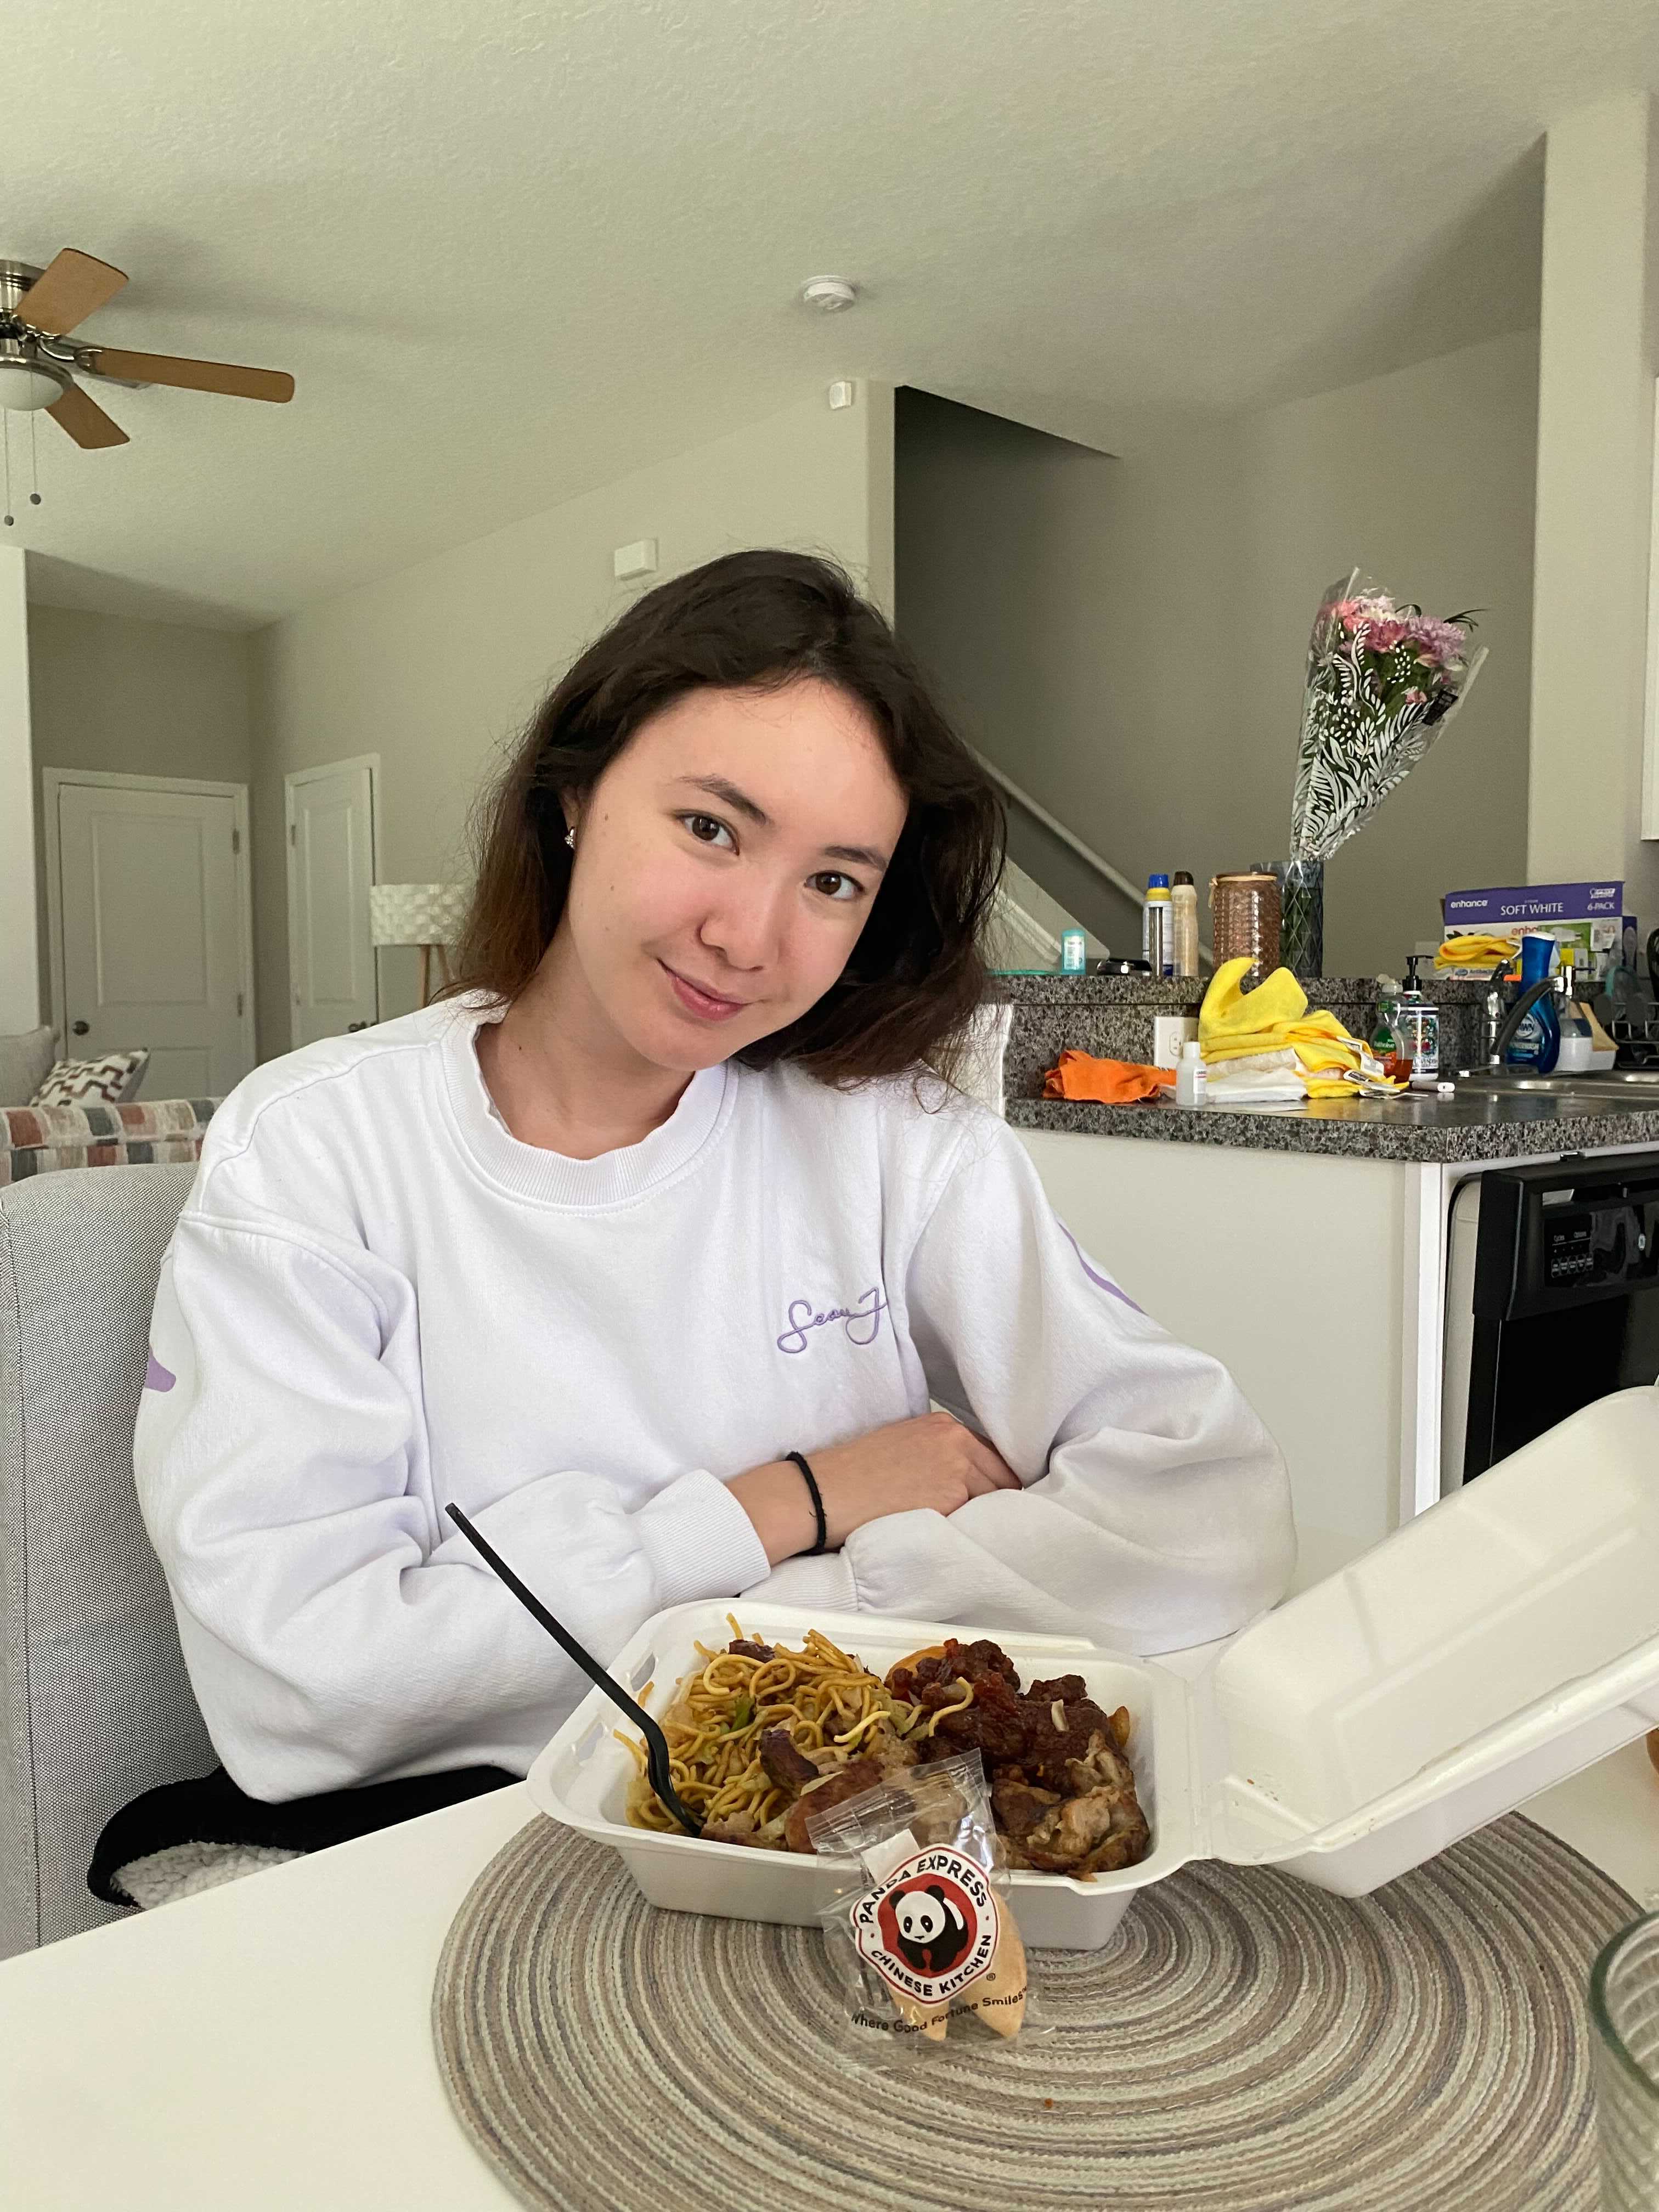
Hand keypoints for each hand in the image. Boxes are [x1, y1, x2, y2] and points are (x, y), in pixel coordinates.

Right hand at [730, 1410, 1022, 1563]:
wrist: (822, 1493)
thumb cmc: (853, 1474)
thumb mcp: (901, 1445)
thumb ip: (938, 1453)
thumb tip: (968, 1479)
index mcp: (943, 1424)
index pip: (992, 1453)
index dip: (993, 1480)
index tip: (989, 1499)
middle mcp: (956, 1440)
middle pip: (1003, 1475)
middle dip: (996, 1499)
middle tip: (981, 1522)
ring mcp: (956, 1468)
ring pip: (995, 1499)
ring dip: (985, 1517)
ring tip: (961, 1530)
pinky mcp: (951, 1498)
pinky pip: (977, 1519)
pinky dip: (971, 1530)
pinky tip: (953, 1536)